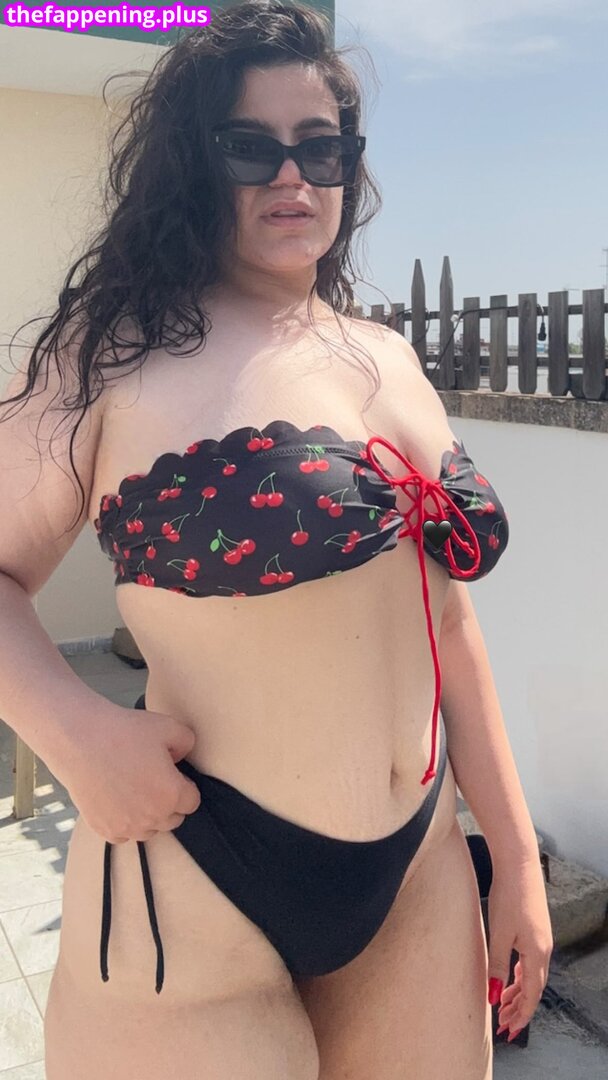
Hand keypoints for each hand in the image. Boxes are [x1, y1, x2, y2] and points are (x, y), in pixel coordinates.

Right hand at [51, 701, 201, 843]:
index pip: (192, 802)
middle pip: (173, 819)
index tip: (172, 774)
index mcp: (171, 795)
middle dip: (169, 802)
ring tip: (135, 790)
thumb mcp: (169, 726)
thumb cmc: (123, 732)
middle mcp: (151, 818)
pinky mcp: (104, 829)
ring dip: (148, 815)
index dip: (184, 785)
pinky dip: (125, 822)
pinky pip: (124, 835)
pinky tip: (118, 800)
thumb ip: (187, 743)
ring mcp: (126, 827)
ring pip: (149, 830)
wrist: (79, 741)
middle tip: (153, 779)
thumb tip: (182, 757)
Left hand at [486, 854, 553, 1040]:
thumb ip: (496, 966)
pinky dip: (520, 975)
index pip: (531, 995)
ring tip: (503, 1006)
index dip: (521, 1015)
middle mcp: (543, 949)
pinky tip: (509, 978)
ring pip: (531, 975)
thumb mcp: (499, 934)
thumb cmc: (509, 896)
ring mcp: (541, 939)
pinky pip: (529, 961)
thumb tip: (494, 996)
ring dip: (518, 992)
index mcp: (537, 954)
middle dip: (519, 1008)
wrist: (519, 865)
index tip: (510, 1031)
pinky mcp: (535, 929)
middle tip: (504, 1025)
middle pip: (533, 988)